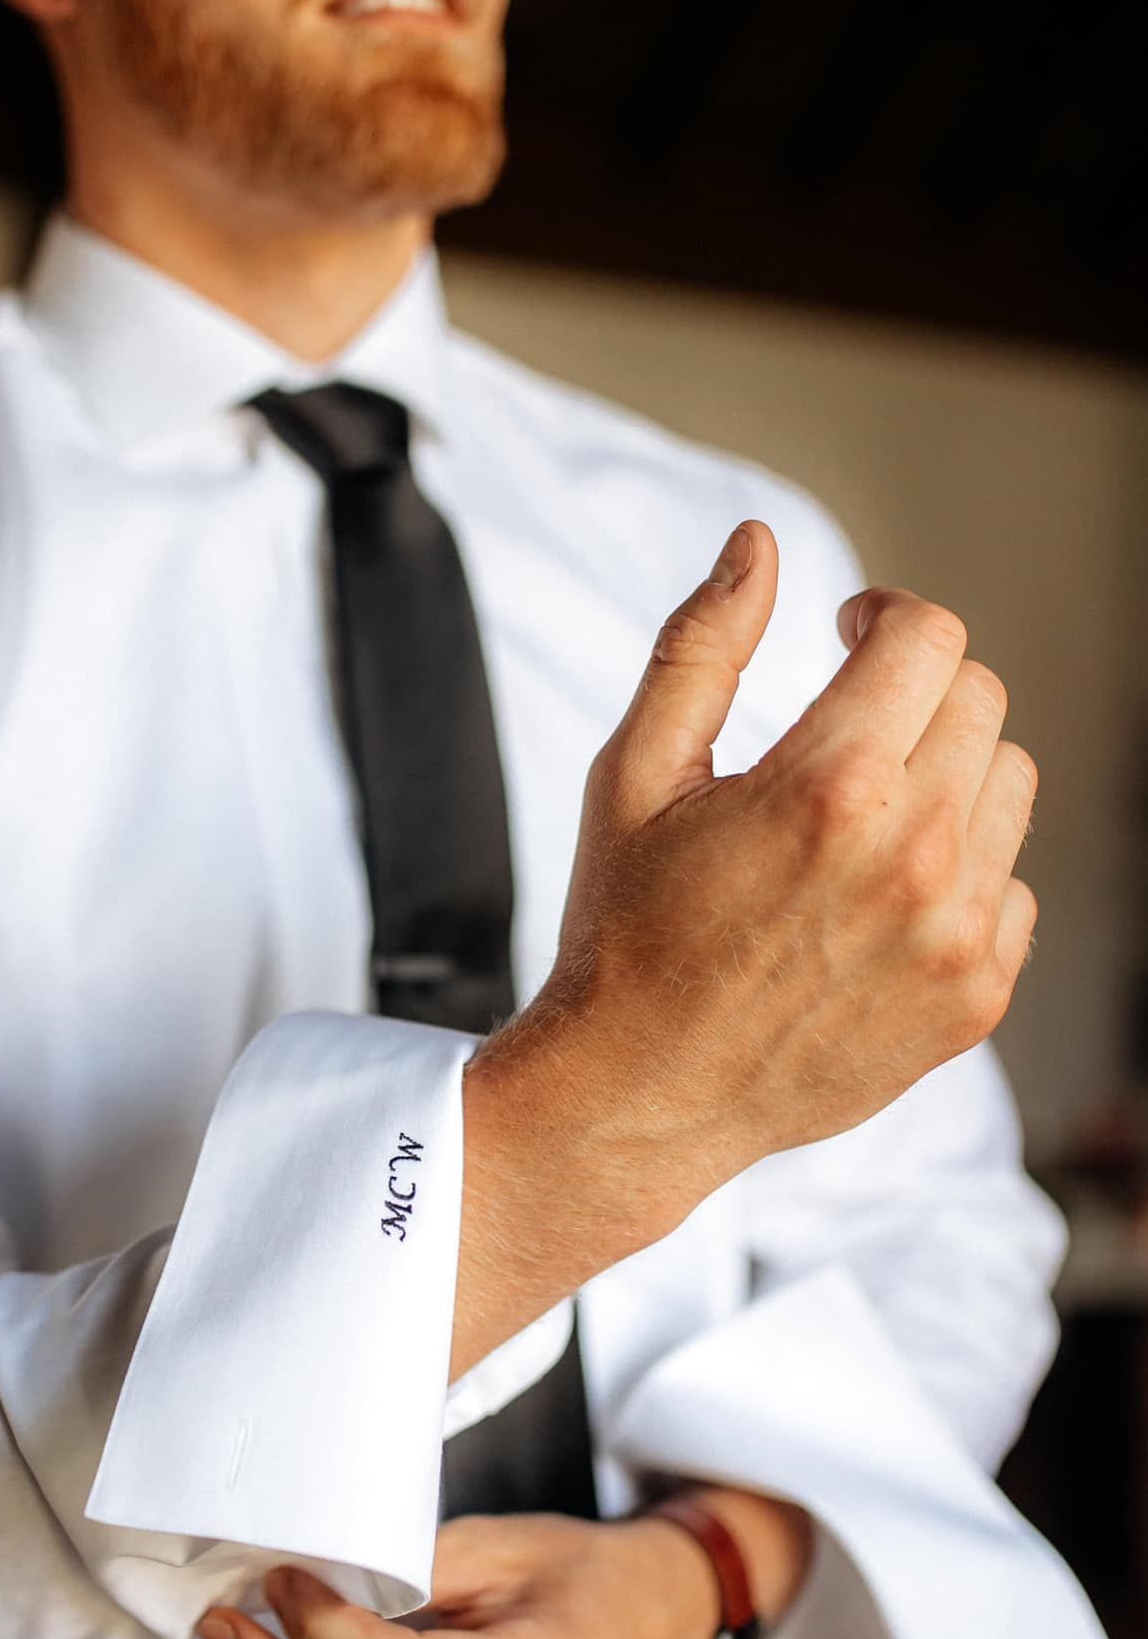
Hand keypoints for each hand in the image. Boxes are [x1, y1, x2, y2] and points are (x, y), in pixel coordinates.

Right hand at [455, 521, 1037, 1366]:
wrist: (639, 1093)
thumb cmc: (623, 930)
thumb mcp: (631, 775)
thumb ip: (702, 647)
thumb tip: (757, 544)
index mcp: (827, 786)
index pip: (928, 637)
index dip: (884, 616)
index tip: (849, 636)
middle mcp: (913, 856)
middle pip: (977, 700)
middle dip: (911, 690)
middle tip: (844, 727)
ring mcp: (955, 934)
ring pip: (1008, 786)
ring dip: (946, 775)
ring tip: (860, 818)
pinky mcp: (975, 996)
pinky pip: (1014, 887)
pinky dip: (961, 874)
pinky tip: (876, 899)